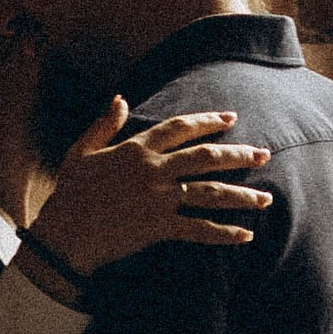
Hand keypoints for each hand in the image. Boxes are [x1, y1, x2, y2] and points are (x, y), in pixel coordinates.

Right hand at [32, 101, 273, 274]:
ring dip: (242, 195)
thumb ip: (104, 125)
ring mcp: (158, 199)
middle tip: (264, 154)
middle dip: (239, 155)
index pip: (180, 128)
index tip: (231, 118)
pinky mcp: (159, 227)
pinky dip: (224, 233)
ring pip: (210, 192)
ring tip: (267, 197)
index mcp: (136, 149)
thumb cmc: (70, 194)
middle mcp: (153, 170)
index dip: (207, 120)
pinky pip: (199, 229)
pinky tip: (246, 234)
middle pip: (206, 157)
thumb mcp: (82, 152)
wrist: (64, 234)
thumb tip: (120, 99)